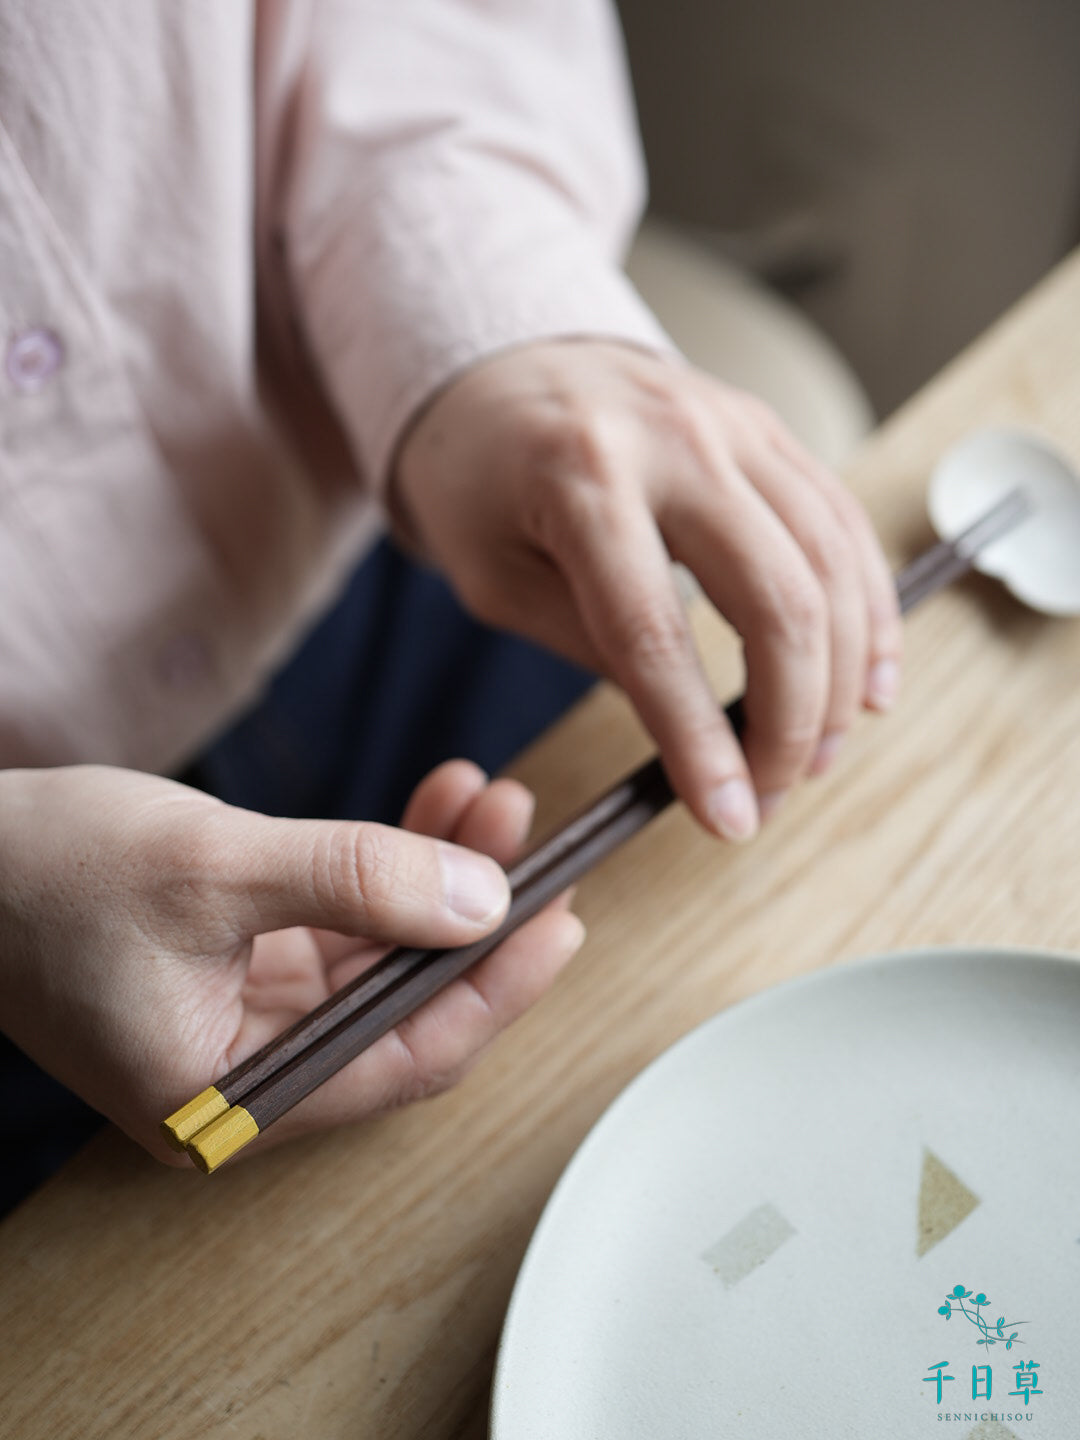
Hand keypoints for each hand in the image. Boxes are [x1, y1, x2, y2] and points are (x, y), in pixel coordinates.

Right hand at [0, 762, 582, 1163]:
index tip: (560, 922)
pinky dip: (389, 870)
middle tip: (537, 844)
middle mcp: (248, 1076)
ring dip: (440, 879)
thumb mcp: (215, 869)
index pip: (403, 1059)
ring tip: (492, 802)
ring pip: (384, 957)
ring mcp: (248, 1019)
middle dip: (475, 918)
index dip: (494, 992)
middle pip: (403, 1007)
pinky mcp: (244, 967)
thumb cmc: (47, 875)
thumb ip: (357, 881)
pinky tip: (433, 810)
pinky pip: (345, 925)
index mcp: (230, 1101)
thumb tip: (486, 899)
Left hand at [391, 341, 901, 839]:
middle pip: (777, 598)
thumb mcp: (497, 579)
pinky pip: (844, 521)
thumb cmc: (479, 480)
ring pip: (831, 561)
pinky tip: (868, 676)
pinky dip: (868, 607)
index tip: (725, 817)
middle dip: (791, 719)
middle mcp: (673, 441)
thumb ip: (591, 644)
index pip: (657, 635)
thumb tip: (691, 728)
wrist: (500, 366)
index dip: (700, 741)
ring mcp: (734, 426)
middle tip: (774, 792)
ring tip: (822, 752)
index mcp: (581, 479)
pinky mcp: (768, 430)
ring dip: (843, 674)